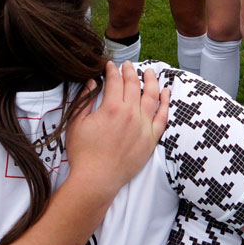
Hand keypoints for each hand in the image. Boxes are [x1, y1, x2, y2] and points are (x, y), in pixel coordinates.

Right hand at [65, 62, 169, 196]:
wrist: (96, 179)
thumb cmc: (83, 153)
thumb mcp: (76, 123)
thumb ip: (85, 99)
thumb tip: (91, 82)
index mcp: (111, 108)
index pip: (115, 81)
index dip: (112, 70)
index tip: (110, 66)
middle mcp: (130, 114)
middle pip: (134, 85)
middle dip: (130, 71)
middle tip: (128, 65)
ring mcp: (143, 126)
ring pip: (152, 96)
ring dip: (151, 81)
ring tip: (150, 71)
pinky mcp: (151, 139)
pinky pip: (163, 117)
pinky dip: (166, 103)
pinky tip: (166, 92)